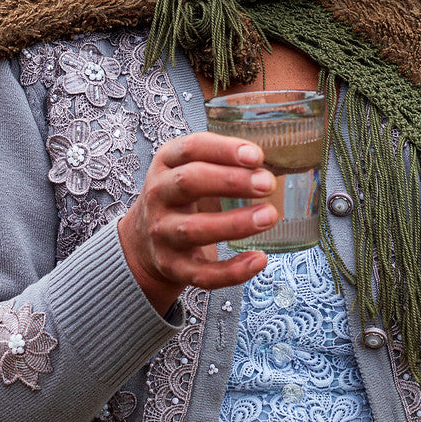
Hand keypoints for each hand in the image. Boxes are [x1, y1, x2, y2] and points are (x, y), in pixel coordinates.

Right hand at [118, 132, 278, 313]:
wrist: (142, 240)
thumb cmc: (181, 196)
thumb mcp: (191, 167)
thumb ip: (225, 161)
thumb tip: (278, 161)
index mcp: (166, 163)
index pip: (191, 149)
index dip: (224, 150)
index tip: (257, 156)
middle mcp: (159, 195)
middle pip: (189, 182)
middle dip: (230, 181)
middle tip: (267, 184)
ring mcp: (163, 233)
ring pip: (195, 229)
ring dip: (235, 224)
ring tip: (269, 216)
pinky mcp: (173, 266)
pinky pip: (203, 273)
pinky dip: (232, 270)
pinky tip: (260, 259)